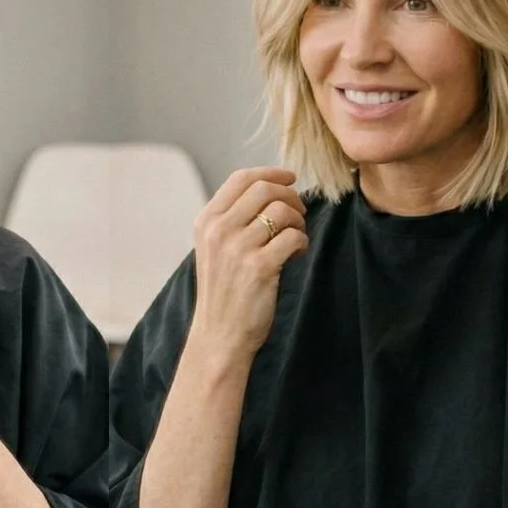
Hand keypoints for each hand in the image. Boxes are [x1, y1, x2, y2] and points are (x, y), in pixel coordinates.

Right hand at [189, 166, 308, 365]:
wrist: (219, 335)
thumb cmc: (223, 291)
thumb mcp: (214, 248)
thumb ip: (232, 219)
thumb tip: (270, 190)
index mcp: (206, 221)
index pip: (241, 179)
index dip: (270, 173)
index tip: (290, 178)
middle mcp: (218, 230)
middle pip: (264, 189)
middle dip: (290, 196)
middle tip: (299, 213)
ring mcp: (238, 248)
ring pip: (282, 211)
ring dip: (298, 221)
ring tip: (296, 238)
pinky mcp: (259, 267)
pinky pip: (293, 236)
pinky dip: (302, 242)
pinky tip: (296, 254)